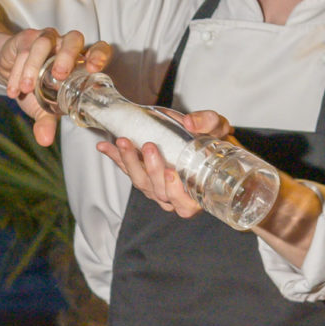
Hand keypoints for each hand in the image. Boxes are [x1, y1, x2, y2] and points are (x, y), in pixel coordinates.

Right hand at [0, 28, 112, 146]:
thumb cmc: (36, 89)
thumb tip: (44, 140)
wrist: (9, 74)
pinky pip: (24, 50)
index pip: (98, 49)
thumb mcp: (42, 107)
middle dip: (67, 56)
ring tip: (27, 88)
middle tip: (59, 76)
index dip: (100, 54)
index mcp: (79, 61)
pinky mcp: (27, 38)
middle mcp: (66, 46)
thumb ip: (46, 122)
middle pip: (74, 39)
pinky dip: (18, 71)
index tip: (94, 67)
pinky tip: (14, 90)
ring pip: (45, 42)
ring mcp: (47, 39)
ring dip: (35, 66)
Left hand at [97, 110, 233, 217]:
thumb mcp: (219, 129)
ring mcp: (156, 187)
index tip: (171, 173)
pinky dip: (116, 158)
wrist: (203, 139)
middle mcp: (175, 195)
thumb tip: (189, 122)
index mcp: (197, 192)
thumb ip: (207, 123)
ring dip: (129, 161)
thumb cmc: (215, 142)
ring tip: (123, 142)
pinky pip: (128, 170)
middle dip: (150, 169)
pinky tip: (105, 147)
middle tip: (149, 146)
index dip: (176, 192)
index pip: (185, 203)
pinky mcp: (143, 175)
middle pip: (157, 191)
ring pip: (140, 181)